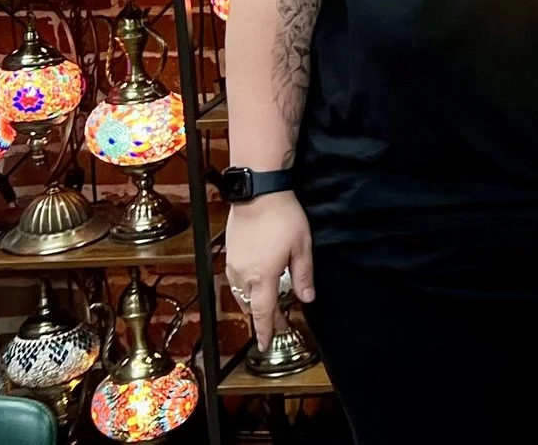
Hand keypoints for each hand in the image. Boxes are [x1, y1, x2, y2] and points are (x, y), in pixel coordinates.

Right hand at [225, 193, 314, 351]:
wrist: (257, 192)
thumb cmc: (283, 217)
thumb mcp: (302, 246)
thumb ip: (303, 275)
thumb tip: (307, 298)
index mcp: (262, 277)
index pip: (263, 313)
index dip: (265, 330)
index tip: (264, 344)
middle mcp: (243, 274)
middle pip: (250, 306)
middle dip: (262, 317)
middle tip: (277, 322)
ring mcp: (234, 263)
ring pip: (240, 294)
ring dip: (253, 303)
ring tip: (267, 305)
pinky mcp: (230, 253)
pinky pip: (235, 280)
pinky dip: (245, 288)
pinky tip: (255, 283)